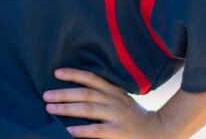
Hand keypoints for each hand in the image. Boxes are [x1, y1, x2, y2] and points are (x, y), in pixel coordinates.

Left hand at [44, 69, 171, 137]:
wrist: (159, 132)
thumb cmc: (134, 116)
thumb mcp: (121, 100)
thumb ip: (104, 94)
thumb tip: (77, 90)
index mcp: (114, 91)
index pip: (92, 78)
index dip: (74, 74)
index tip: (56, 72)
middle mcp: (114, 101)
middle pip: (85, 94)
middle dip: (64, 93)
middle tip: (45, 95)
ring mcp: (116, 116)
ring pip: (88, 109)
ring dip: (67, 108)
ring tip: (50, 108)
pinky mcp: (118, 132)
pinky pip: (97, 130)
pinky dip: (83, 130)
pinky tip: (69, 130)